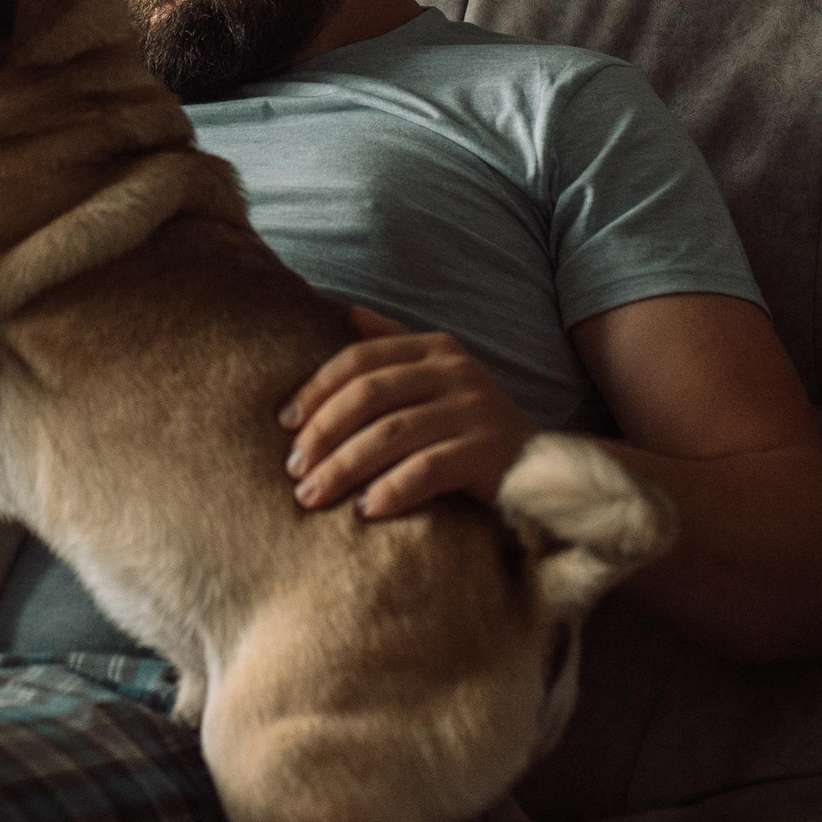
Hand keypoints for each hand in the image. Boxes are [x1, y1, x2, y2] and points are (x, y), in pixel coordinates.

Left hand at [278, 308, 532, 519]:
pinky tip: (364, 511)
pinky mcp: (487, 453)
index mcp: (435, 348)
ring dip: (343, 468)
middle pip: (368, 396)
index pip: (359, 359)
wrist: (537, 465)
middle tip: (293, 469)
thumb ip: (393, 345)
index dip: (316, 390)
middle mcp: (456, 372)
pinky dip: (390, 490)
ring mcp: (474, 411)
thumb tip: (345, 310)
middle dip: (322, 433)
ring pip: (390, 435)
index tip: (284, 424)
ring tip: (313, 495)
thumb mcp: (436, 376)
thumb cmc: (468, 422)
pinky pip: (426, 471)